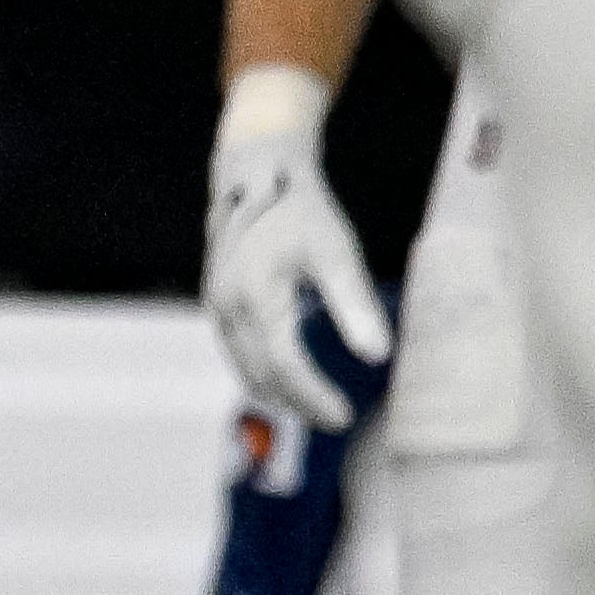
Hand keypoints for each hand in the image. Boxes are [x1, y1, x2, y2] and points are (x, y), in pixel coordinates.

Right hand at [206, 70, 390, 429]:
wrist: (258, 175)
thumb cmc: (304, 212)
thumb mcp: (337, 253)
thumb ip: (354, 305)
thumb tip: (379, 356)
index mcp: (255, 296)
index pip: (285, 366)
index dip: (314, 396)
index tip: (343, 416)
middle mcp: (226, 307)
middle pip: (261, 377)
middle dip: (298, 404)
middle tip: (335, 419)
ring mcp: (215, 307)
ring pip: (245, 369)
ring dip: (280, 395)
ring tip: (317, 407)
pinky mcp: (217, 306)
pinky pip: (238, 354)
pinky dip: (265, 374)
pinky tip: (293, 380)